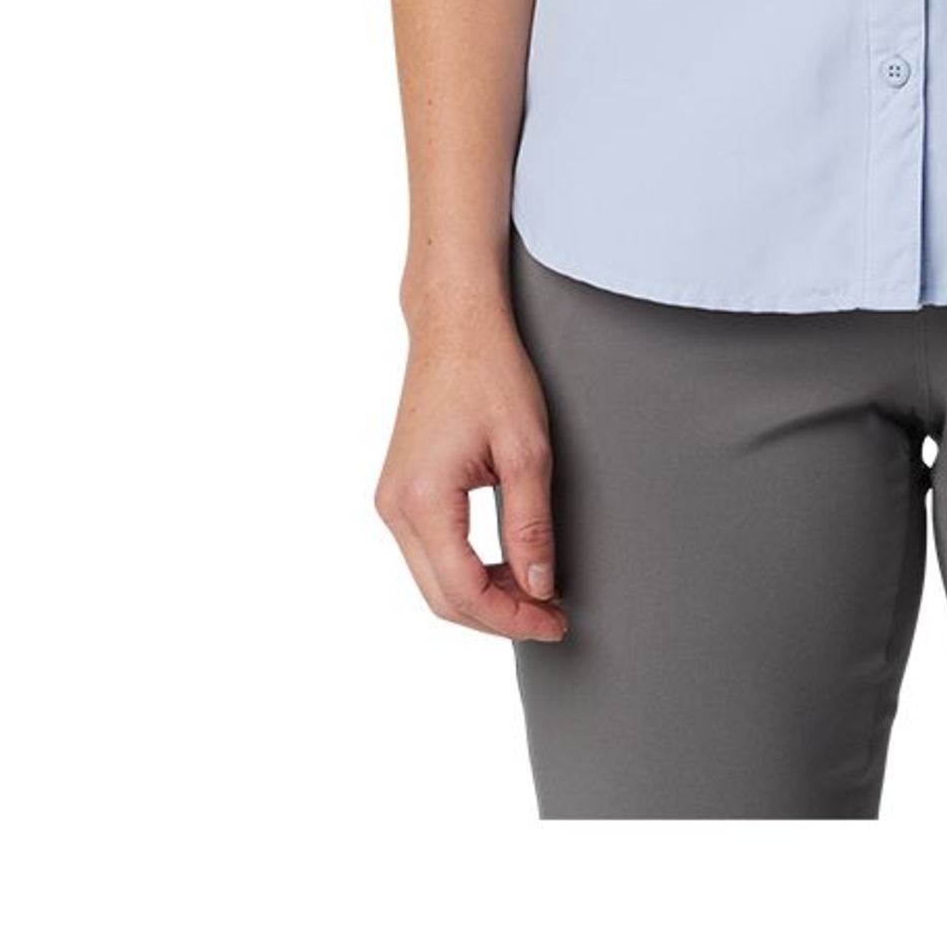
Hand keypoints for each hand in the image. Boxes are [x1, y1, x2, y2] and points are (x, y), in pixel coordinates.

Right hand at [375, 291, 569, 640]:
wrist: (455, 324)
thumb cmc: (492, 373)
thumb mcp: (526, 450)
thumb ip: (531, 525)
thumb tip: (539, 588)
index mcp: (422, 498)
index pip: (464, 591)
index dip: (512, 617)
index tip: (556, 621)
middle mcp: (394, 507)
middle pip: (441, 597)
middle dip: (498, 617)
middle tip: (552, 618)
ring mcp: (390, 500)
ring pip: (432, 580)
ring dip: (481, 596)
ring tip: (535, 594)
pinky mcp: (398, 491)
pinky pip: (428, 553)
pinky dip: (465, 571)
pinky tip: (505, 566)